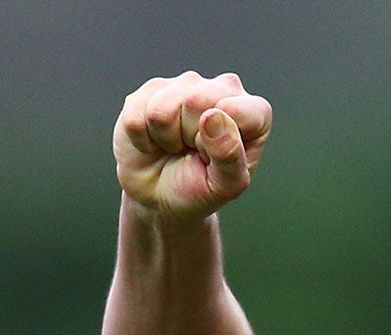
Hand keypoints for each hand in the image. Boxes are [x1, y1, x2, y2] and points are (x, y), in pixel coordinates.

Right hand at [114, 72, 271, 221]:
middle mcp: (222, 88)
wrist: (161, 194)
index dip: (223, 139)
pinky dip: (143, 139)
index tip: (219, 156)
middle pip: (197, 102)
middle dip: (191, 137)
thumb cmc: (201, 188)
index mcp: (253, 112)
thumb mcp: (226, 185)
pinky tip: (156, 141)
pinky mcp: (149, 90)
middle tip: (196, 152)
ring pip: (162, 110)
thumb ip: (230, 155)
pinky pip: (137, 117)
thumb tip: (213, 117)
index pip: (241, 110)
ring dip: (166, 139)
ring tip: (177, 146)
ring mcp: (184, 85)